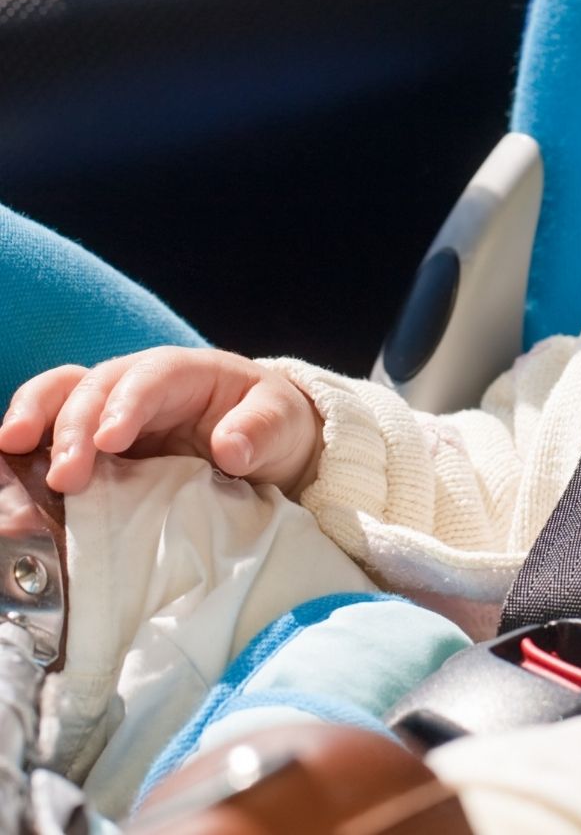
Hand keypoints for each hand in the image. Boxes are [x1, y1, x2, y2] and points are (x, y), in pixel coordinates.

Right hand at [0, 347, 322, 497]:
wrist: (263, 444)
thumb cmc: (269, 424)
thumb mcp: (283, 423)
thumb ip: (262, 430)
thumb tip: (232, 449)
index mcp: (184, 372)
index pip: (149, 378)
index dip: (126, 405)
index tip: (111, 441)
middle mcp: (137, 383)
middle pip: (92, 388)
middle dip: (73, 428)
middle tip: (64, 477)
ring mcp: (108, 410)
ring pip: (58, 399)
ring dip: (33, 424)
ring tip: (11, 454)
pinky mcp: (93, 442)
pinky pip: (50, 435)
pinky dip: (28, 449)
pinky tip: (12, 475)